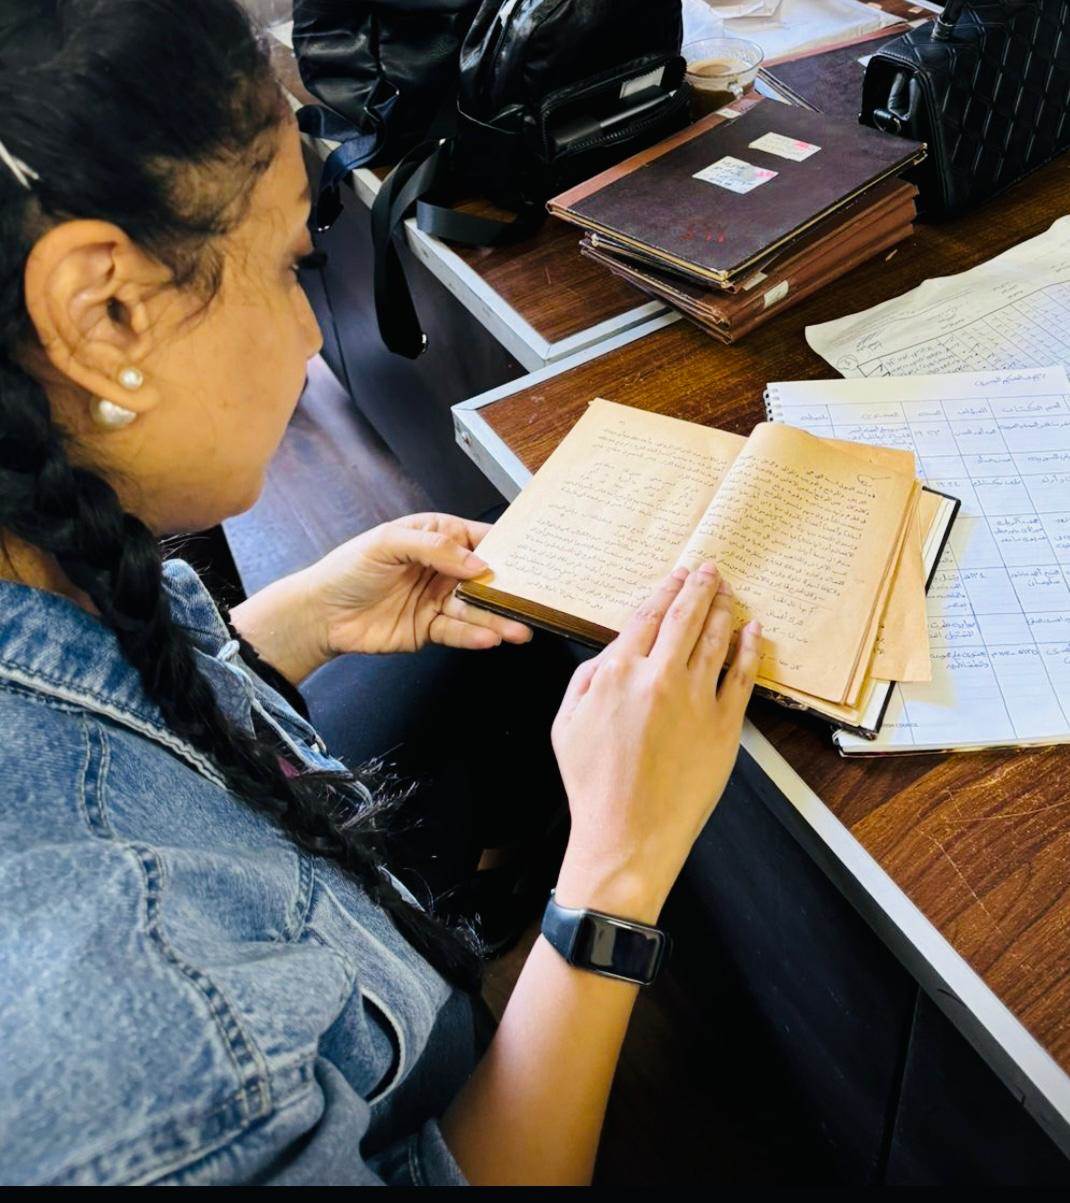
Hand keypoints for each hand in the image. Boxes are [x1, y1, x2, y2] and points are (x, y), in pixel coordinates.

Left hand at [305, 512, 532, 656]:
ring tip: (518, 628)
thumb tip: (476, 562)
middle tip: (534, 600)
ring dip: (498, 618)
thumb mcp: (388, 543)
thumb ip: (434, 548)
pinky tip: (489, 637)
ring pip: (476, 608)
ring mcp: (437, 599)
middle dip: (510, 589)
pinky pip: (458, 631)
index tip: (532, 558)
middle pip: (485, 578)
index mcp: (435, 536)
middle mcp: (442, 568)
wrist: (320, 615)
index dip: (507, 547)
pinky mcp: (430, 628)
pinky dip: (474, 635)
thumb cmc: (347, 569)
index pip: (479, 538)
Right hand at [551, 563, 760, 924]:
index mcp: (618, 673)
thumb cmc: (594, 785)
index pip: (647, 617)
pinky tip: (752, 633)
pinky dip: (748, 649)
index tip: (676, 576)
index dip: (665, 590)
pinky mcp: (724, 726)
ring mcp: (696, 700)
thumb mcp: (566, 724)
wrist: (626, 834)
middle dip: (700, 586)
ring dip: (724, 609)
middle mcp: (660, 678)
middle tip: (710, 569)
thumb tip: (611, 654)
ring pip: (716, 640)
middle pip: (686, 617)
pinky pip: (742, 676)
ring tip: (729, 593)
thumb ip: (585, 680)